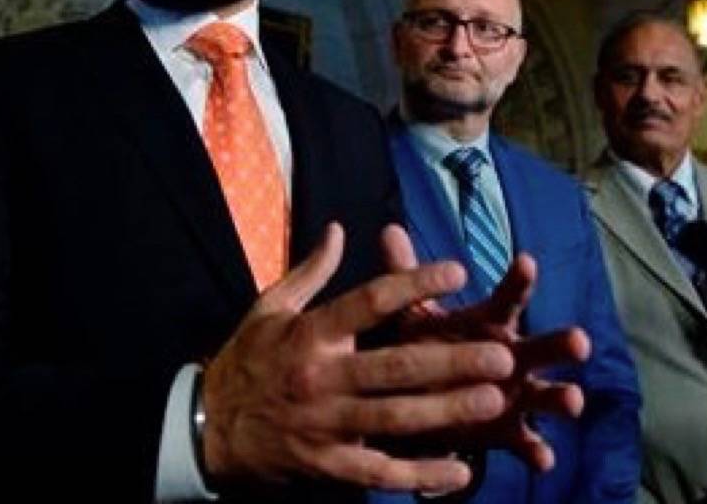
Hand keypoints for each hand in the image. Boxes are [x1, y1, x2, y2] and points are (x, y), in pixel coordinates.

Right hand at [202, 222, 520, 493]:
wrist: (207, 426)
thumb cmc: (247, 360)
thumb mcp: (268, 307)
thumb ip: (311, 271)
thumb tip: (338, 229)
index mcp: (310, 334)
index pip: (369, 302)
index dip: (414, 285)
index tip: (458, 272)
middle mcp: (321, 377)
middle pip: (394, 367)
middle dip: (450, 361)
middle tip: (499, 354)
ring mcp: (325, 425)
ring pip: (395, 419)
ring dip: (446, 412)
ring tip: (492, 401)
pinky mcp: (328, 464)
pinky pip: (380, 472)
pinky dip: (420, 475)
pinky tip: (460, 471)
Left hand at [383, 226, 589, 470]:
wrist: (427, 399)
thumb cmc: (430, 346)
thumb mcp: (416, 313)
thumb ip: (407, 277)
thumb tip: (388, 231)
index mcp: (491, 324)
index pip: (508, 298)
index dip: (518, 281)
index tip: (526, 261)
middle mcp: (513, 356)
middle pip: (542, 346)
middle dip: (560, 344)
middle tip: (580, 340)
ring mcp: (516, 395)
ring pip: (546, 394)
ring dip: (560, 397)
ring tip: (572, 399)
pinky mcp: (508, 431)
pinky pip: (526, 441)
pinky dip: (535, 449)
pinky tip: (543, 457)